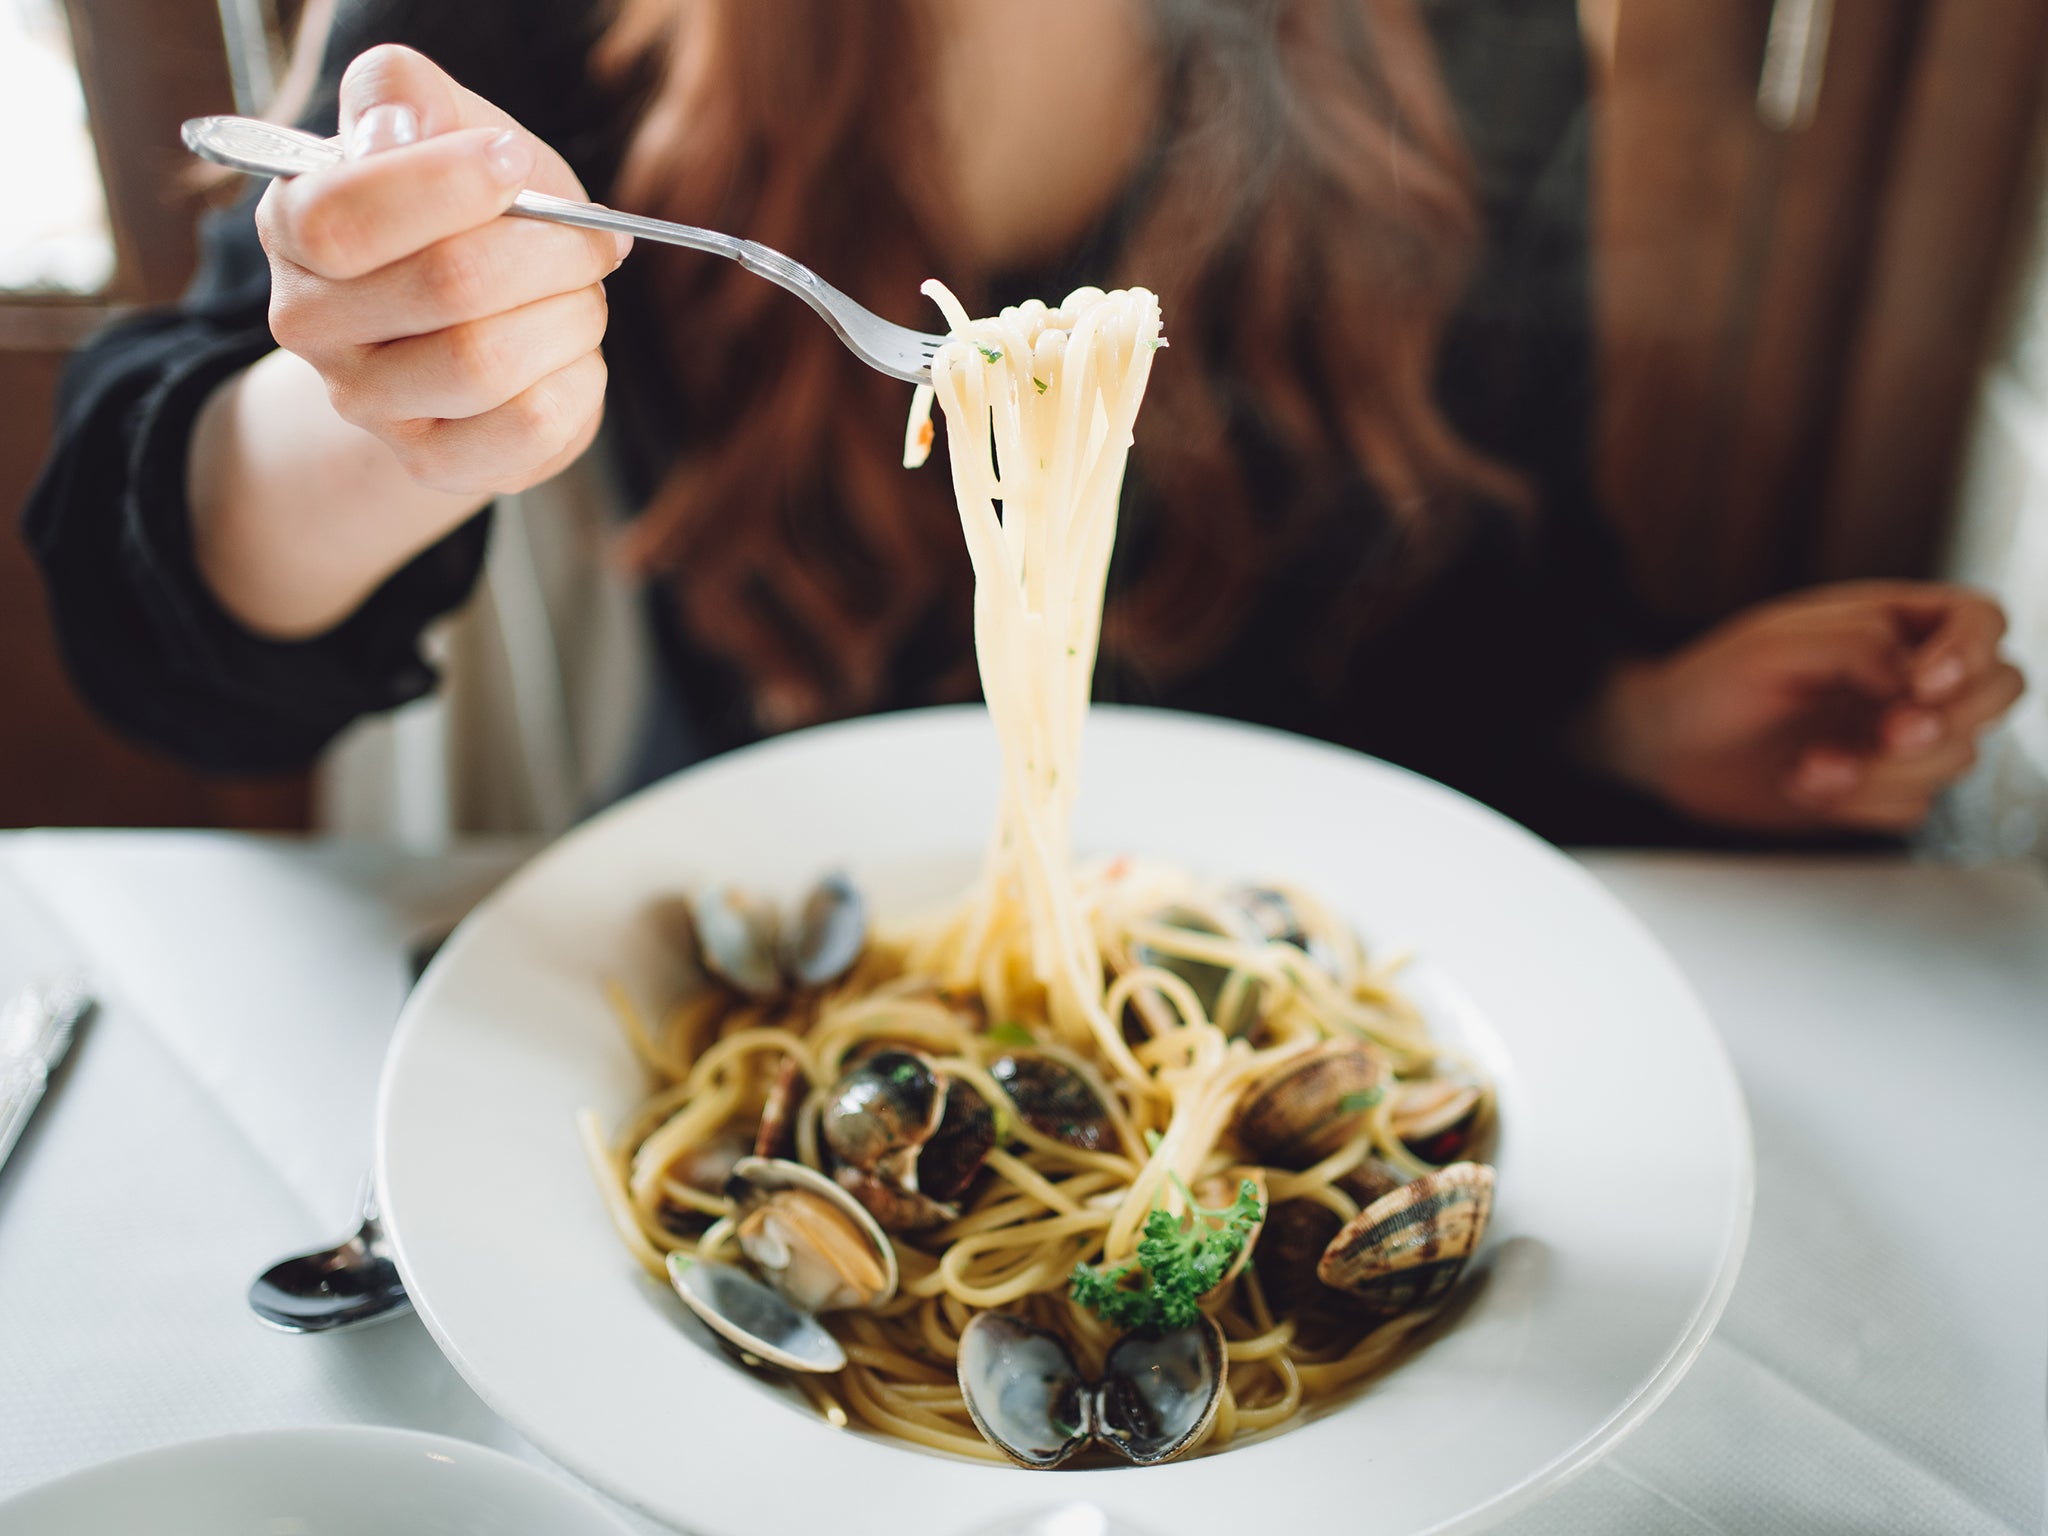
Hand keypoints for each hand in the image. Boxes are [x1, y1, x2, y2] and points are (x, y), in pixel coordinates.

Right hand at [255, 45, 626, 496]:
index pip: (348, 216)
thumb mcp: (435, 124)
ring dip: (571, 316)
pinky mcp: (432, 463)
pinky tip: (569, 355)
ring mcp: (366, 405)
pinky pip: (532, 427)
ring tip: (578, 297)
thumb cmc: (458, 207)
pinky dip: (579, 380)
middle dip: (550, 252)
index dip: (451, 184)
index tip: (514, 161)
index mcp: (293, 226)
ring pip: (493, 363)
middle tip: (587, 240)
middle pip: (450, 287)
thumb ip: (404, 94)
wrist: (465, 315)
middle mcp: (309, 324)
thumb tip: (391, 130)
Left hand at [1588, 582, 2026, 832]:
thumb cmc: (1711, 680)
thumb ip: (1857, 644)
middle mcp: (1907, 677)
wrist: (1666, 750)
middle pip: (1999, 690)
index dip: (1972, 650)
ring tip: (1810, 764)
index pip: (1981, 618)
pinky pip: (1913, 805)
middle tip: (1885, 734)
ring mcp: (1897, 736)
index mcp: (1890, 622)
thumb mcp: (1774, 644)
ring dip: (1886, 770)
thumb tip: (1915, 679)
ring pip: (1958, 756)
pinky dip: (1861, 804)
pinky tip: (1802, 784)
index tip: (1922, 682)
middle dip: (1949, 720)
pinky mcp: (1877, 791)